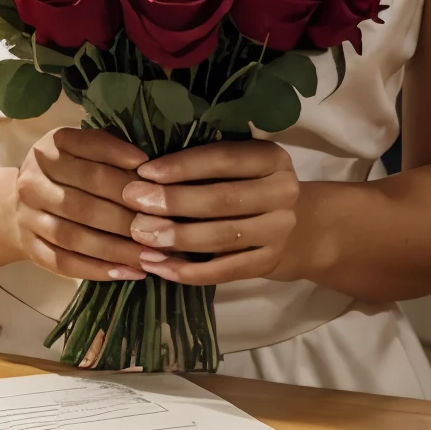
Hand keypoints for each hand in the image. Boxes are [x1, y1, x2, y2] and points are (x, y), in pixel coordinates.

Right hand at [13, 128, 150, 282]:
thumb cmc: (70, 170)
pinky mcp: (29, 246)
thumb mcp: (86, 148)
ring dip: (117, 249)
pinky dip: (97, 270)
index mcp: (51, 146)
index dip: (121, 161)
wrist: (19, 201)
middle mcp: (33, 180)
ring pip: (74, 236)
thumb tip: (149, 166)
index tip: (153, 176)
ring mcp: (28, 216)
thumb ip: (112, 151)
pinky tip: (128, 272)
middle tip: (163, 228)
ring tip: (152, 256)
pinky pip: (63, 262)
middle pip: (83, 201)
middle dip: (126, 217)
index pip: (88, 151)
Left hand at [122, 140, 300, 284]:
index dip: (183, 166)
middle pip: (222, 199)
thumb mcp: (239, 165)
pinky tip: (157, 266)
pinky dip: (188, 271)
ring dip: (177, 237)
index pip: (224, 159)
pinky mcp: (269, 263)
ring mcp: (279, 231)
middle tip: (134, 202)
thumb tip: (146, 171)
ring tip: (141, 235)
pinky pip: (224, 271)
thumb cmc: (249, 186)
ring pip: (222, 237)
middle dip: (174, 201)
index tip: (145, 171)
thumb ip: (205, 163)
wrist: (296, 229)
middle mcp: (283, 192)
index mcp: (272, 158)